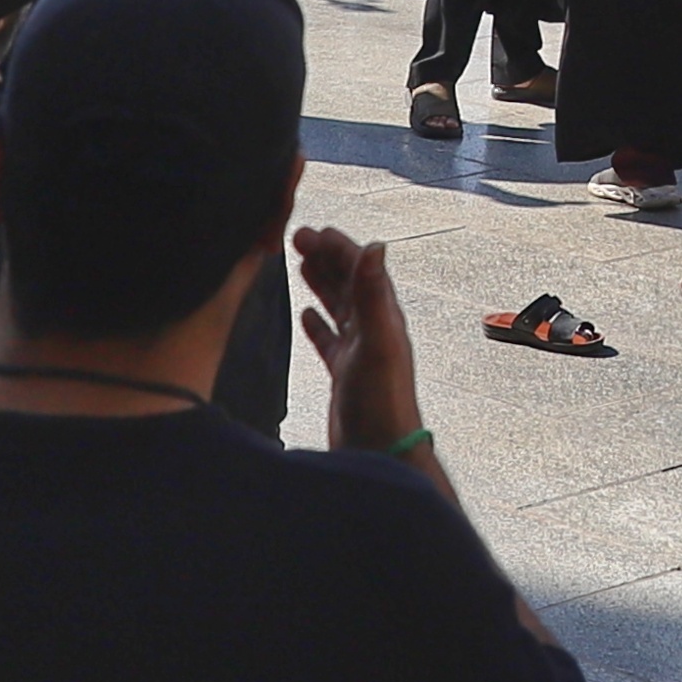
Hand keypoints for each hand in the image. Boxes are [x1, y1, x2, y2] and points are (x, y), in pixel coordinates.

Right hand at [291, 223, 430, 461]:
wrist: (381, 452)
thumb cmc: (383, 401)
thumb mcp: (377, 342)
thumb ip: (373, 295)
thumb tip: (376, 246)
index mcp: (384, 317)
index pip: (361, 269)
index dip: (339, 247)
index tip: (313, 230)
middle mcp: (374, 329)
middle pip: (348, 283)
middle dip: (326, 258)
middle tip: (297, 238)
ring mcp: (359, 352)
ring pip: (339, 307)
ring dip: (322, 283)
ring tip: (300, 264)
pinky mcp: (345, 374)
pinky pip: (330, 340)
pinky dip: (317, 323)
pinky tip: (305, 315)